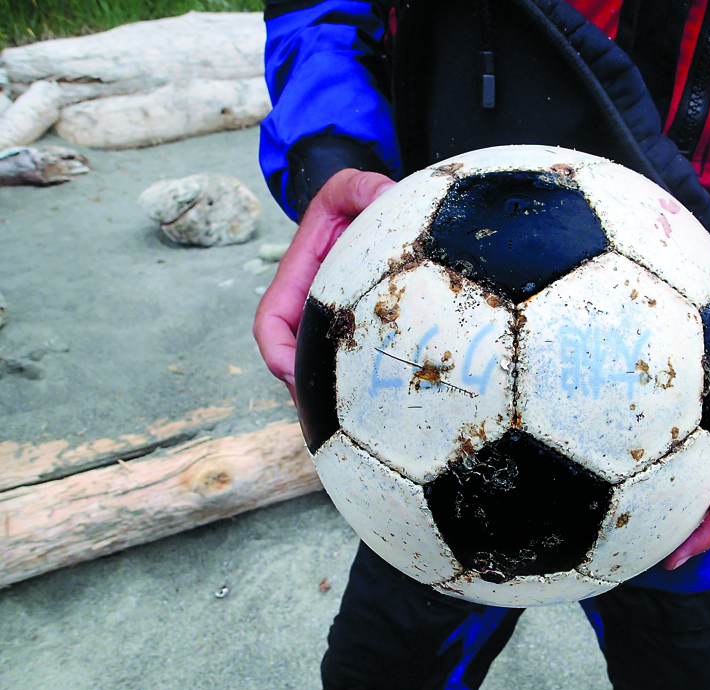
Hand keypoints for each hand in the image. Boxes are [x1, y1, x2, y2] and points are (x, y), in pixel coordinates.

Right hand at [253, 169, 394, 399]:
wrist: (366, 213)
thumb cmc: (351, 203)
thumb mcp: (349, 188)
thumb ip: (359, 186)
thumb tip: (382, 193)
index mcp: (296, 282)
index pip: (270, 324)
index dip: (276, 352)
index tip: (292, 373)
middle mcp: (308, 310)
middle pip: (295, 361)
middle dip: (307, 392)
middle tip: (332, 418)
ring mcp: (330, 325)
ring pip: (322, 371)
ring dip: (332, 400)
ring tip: (357, 425)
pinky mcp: (354, 334)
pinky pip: (350, 367)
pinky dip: (358, 390)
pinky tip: (382, 410)